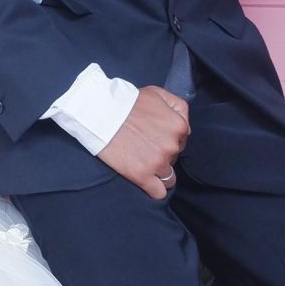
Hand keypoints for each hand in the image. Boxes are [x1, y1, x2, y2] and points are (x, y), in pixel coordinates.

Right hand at [98, 86, 189, 200]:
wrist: (100, 114)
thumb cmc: (126, 102)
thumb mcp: (157, 93)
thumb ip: (177, 106)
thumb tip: (183, 124)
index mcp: (178, 126)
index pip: (183, 140)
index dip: (168, 139)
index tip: (153, 136)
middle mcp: (171, 146)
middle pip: (174, 158)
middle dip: (162, 154)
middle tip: (143, 145)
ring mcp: (157, 163)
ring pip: (169, 178)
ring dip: (158, 172)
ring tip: (143, 163)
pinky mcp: (142, 176)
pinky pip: (158, 193)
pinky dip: (154, 189)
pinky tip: (146, 181)